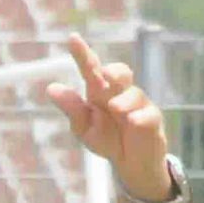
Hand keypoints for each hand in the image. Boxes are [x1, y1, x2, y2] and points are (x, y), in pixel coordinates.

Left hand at [46, 33, 173, 199]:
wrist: (130, 164)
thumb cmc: (107, 139)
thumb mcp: (84, 129)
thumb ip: (73, 110)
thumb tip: (51, 88)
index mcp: (99, 91)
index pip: (92, 68)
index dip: (83, 54)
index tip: (72, 39)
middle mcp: (119, 93)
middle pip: (119, 73)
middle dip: (115, 70)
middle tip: (105, 73)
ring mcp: (138, 105)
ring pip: (133, 94)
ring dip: (124, 100)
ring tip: (115, 107)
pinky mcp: (152, 120)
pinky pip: (148, 115)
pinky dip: (140, 118)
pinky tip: (133, 122)